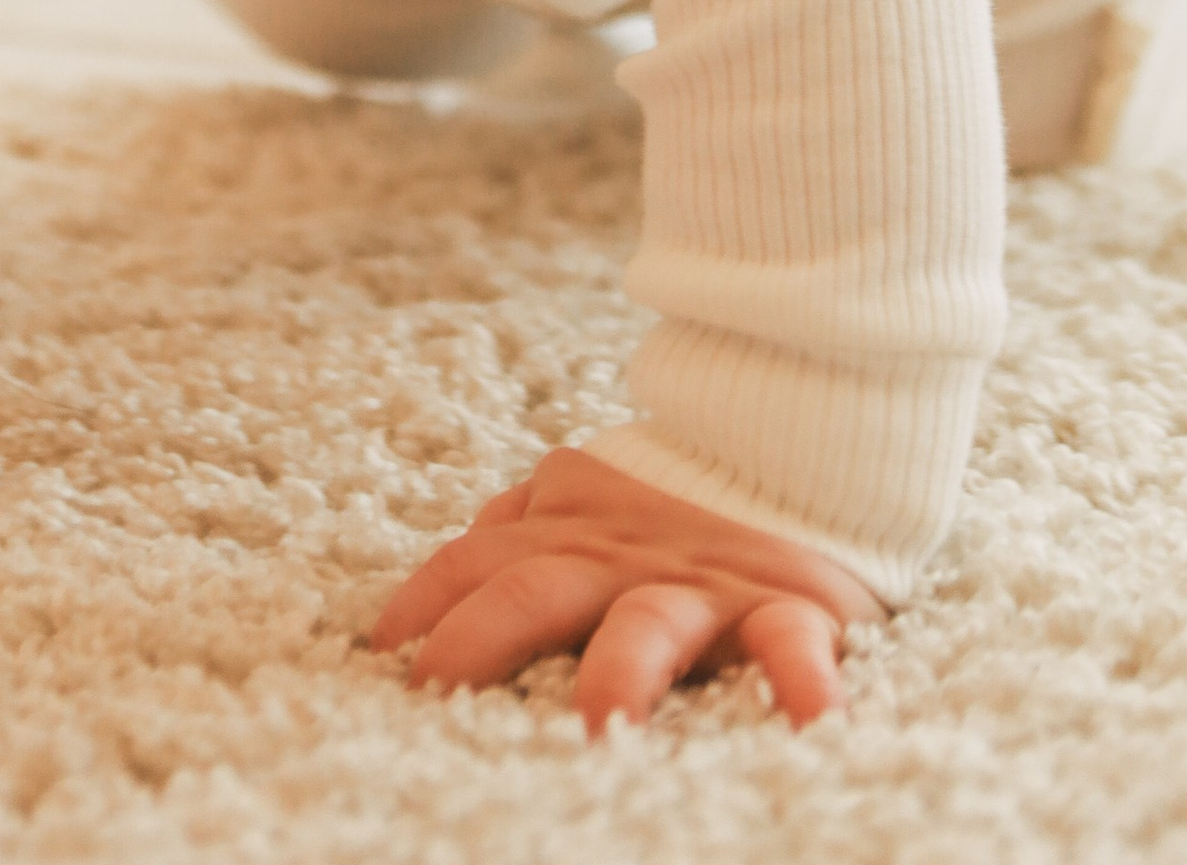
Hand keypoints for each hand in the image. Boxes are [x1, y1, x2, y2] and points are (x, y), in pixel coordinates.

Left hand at [367, 446, 880, 730]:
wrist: (797, 459)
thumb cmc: (676, 513)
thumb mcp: (589, 502)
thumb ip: (528, 521)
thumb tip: (465, 547)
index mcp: (567, 530)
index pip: (474, 562)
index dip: (422, 606)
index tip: (377, 656)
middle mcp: (620, 556)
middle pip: (533, 592)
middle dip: (479, 642)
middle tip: (436, 695)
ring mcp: (696, 584)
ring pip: (646, 624)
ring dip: (620, 673)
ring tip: (601, 727)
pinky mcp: (783, 607)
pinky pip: (791, 644)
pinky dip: (799, 681)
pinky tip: (809, 722)